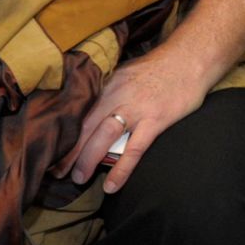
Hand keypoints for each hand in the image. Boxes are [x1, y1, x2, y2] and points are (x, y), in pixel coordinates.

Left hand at [59, 45, 210, 193]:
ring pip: (104, 137)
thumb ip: (112, 90)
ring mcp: (137, 109)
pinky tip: (112, 186)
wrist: (191, 59)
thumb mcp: (128, 72)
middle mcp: (118, 96)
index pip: (80, 113)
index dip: (65, 133)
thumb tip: (96, 108)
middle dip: (69, 151)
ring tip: (78, 178)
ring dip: (87, 160)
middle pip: (86, 127)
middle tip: (57, 171)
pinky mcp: (155, 120)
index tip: (53, 149)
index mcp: (109, 85)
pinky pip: (134, 150)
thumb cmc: (161, 66)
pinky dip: (121, 169)